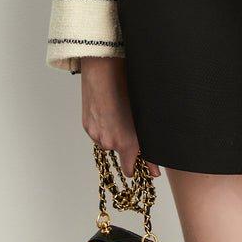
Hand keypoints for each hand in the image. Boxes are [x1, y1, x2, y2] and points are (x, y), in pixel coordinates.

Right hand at [80, 56, 161, 178]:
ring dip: (113, 132)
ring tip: (119, 111)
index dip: (137, 166)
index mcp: (126, 142)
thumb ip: (148, 148)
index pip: (130, 170)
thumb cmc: (127, 86)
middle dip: (126, 141)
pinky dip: (103, 124)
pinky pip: (97, 131)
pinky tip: (109, 108)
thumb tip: (155, 172)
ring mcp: (96, 134)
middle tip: (130, 120)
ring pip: (107, 140)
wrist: (104, 68)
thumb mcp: (143, 115)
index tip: (142, 161)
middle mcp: (109, 142)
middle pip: (120, 151)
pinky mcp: (86, 125)